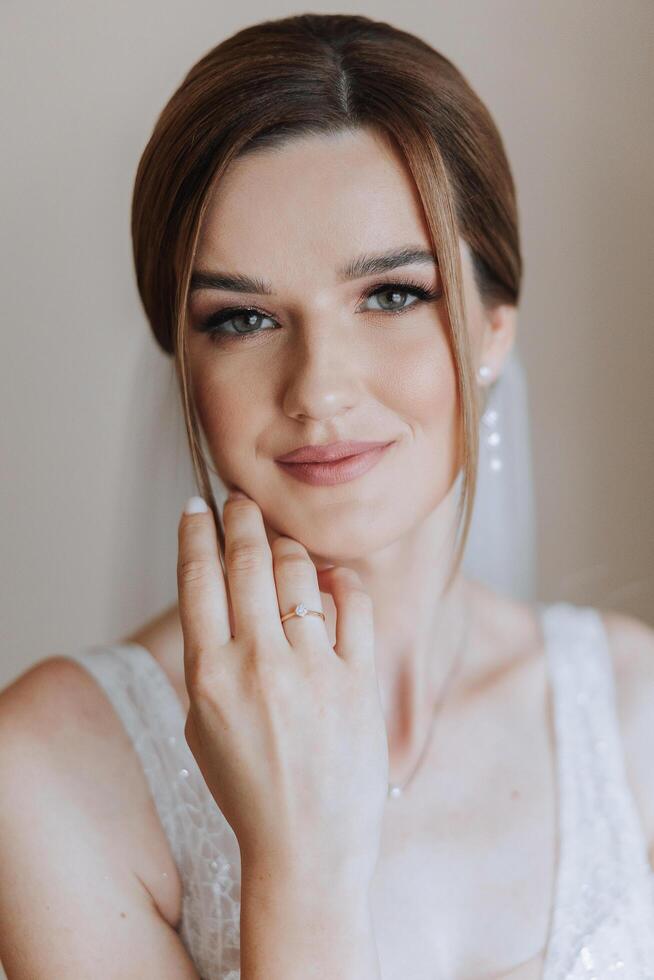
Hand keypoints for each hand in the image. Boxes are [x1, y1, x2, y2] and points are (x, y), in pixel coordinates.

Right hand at [176, 491, 387, 885]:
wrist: (306, 849)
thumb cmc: (248, 790)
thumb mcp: (202, 727)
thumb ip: (208, 661)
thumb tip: (221, 598)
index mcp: (209, 676)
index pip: (197, 579)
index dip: (196, 533)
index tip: (199, 506)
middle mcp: (259, 664)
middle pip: (248, 561)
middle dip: (242, 518)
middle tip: (242, 501)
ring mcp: (312, 670)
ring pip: (300, 572)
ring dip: (289, 544)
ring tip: (283, 540)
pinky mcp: (357, 680)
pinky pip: (354, 604)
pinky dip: (342, 580)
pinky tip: (333, 577)